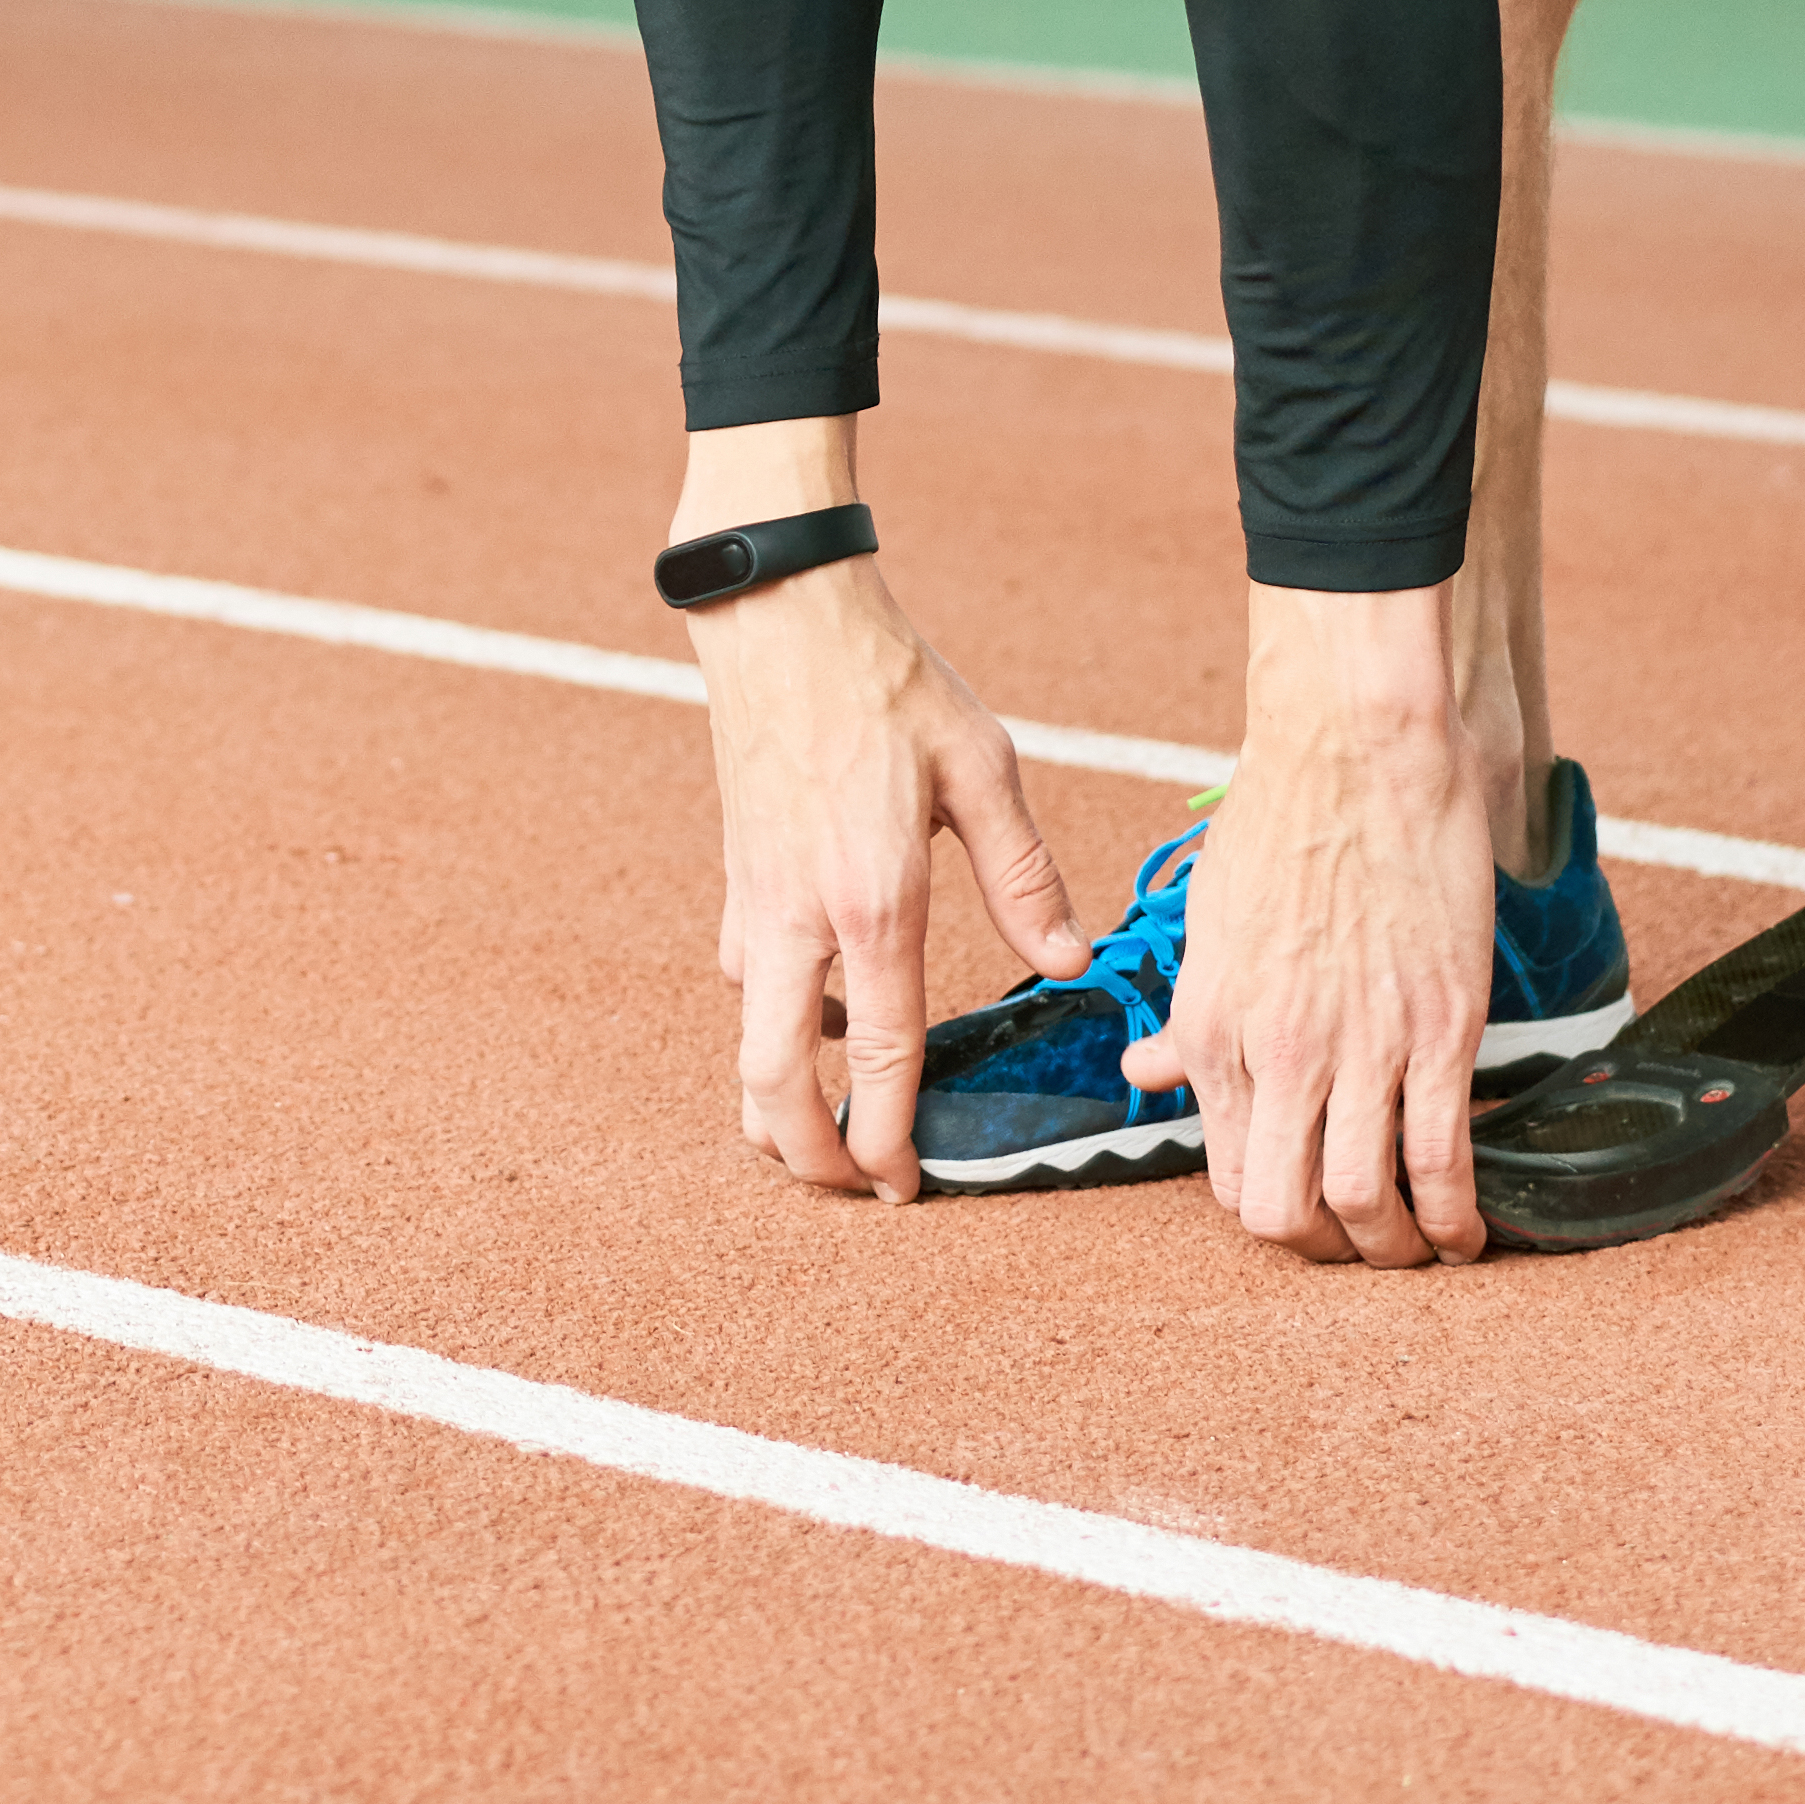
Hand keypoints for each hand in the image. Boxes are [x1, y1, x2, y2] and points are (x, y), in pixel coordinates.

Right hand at [679, 426, 1086, 1200]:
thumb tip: (1068, 960)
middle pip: (772, 1080)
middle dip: (804, 1156)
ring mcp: (754, 900)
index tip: (904, 1187)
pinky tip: (815, 1014)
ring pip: (743, 1038)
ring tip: (825, 1129)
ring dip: (775, 1099)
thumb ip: (1024, 874)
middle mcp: (798, 916)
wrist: (780, 615)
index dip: (888, 1137)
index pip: (876, 1055)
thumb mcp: (981, 768)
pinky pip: (741, 979)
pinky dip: (769, 1022)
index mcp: (873, 901)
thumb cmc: (887, 683)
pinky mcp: (736, 876)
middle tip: (847, 1188)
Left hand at [1131, 587, 1512, 1266]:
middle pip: (1287, 1212)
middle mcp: (1278, 1052)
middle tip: (1359, 1246)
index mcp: (1214, 1028)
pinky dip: (1454, 1216)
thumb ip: (1185, 1018)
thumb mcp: (1205, 927)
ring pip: (1362, 1201)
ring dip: (1391, 1248)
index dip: (1269, 1215)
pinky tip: (1467, 1231)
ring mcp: (1361, 1046)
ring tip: (1418, 1249)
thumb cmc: (1277, 824)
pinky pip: (1442, 1157)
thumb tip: (1144, 1075)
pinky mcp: (1438, 1029)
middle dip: (1325, 1251)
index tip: (1304, 1213)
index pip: (1228, 1176)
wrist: (1355, 753)